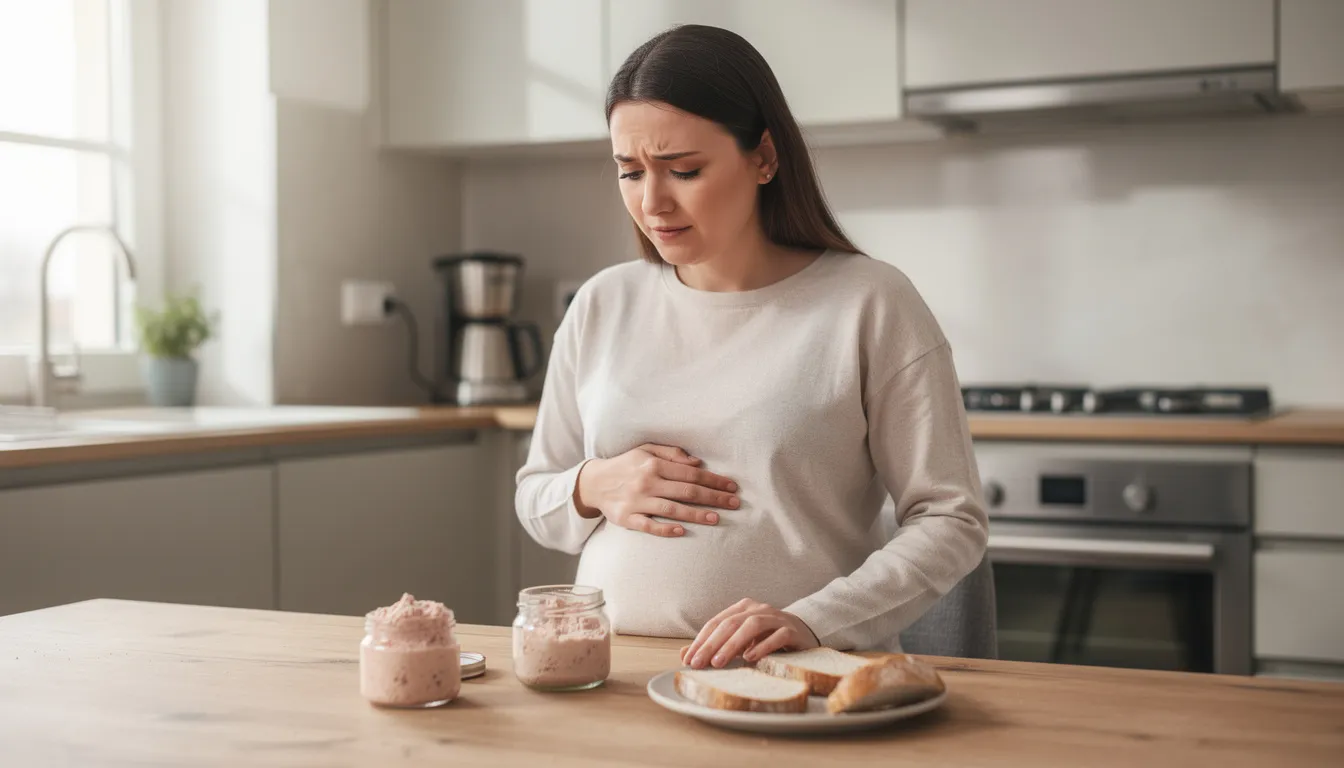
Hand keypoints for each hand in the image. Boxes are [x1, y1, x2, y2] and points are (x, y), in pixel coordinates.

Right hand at [573, 443, 738, 537]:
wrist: (594, 482)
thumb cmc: (626, 465)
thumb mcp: (646, 450)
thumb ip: (672, 454)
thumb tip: (697, 462)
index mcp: (653, 464)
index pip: (691, 473)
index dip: (713, 480)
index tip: (731, 487)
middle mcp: (646, 482)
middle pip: (686, 491)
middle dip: (713, 498)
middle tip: (734, 504)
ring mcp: (636, 501)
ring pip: (671, 509)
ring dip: (695, 514)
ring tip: (716, 518)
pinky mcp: (626, 518)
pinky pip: (648, 526)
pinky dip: (664, 529)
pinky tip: (681, 531)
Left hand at [681, 599, 819, 668]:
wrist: (806, 634)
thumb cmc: (768, 639)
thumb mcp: (740, 643)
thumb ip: (715, 646)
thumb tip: (685, 656)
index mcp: (743, 609)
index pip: (716, 622)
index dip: (701, 640)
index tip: (689, 660)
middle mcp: (758, 609)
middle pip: (731, 623)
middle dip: (712, 644)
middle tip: (699, 664)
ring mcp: (776, 618)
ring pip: (752, 626)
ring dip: (733, 644)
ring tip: (719, 662)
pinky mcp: (793, 631)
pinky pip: (777, 635)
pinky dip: (763, 646)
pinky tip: (750, 657)